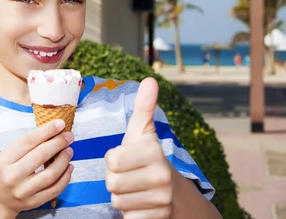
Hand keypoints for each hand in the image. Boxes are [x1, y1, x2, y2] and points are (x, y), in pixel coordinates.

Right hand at [0, 119, 74, 215]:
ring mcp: (24, 191)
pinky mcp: (34, 202)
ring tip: (69, 150)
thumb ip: (27, 145)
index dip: (46, 131)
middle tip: (69, 136)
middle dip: (58, 143)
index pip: (28, 141)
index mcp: (5, 160)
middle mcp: (13, 176)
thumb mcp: (8, 155)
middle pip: (40, 156)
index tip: (60, 123)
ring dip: (63, 160)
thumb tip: (53, 131)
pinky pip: (55, 189)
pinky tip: (69, 167)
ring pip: (50, 174)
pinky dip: (65, 177)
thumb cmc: (7, 171)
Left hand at [105, 77, 173, 217]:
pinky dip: (129, 212)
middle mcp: (162, 176)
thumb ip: (144, 107)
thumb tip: (150, 79)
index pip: (111, 160)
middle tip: (130, 175)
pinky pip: (127, 217)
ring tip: (135, 188)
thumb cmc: (148, 158)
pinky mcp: (157, 218)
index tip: (126, 158)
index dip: (113, 159)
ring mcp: (162, 200)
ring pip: (117, 201)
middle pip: (112, 182)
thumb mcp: (143, 132)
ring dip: (121, 196)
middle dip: (115, 179)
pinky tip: (140, 203)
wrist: (174, 193)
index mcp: (154, 152)